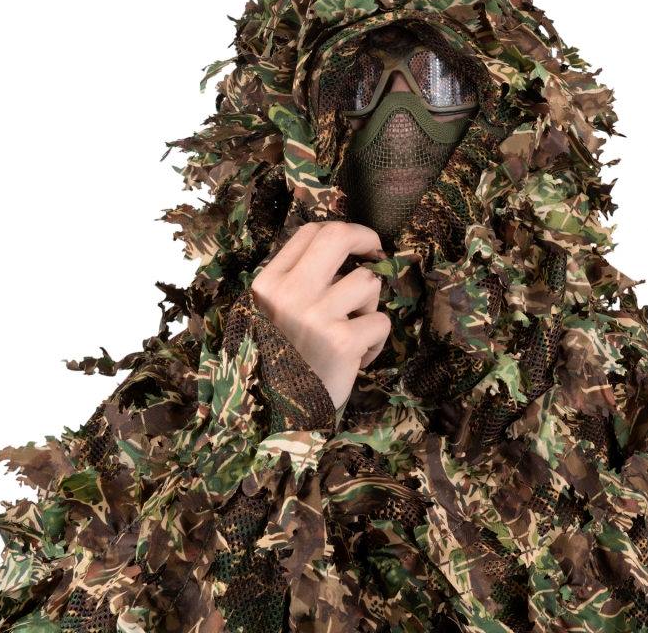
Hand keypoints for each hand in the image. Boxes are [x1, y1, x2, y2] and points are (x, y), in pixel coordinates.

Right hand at [251, 222, 390, 407]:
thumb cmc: (279, 363)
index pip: (310, 232)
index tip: (355, 245)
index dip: (341, 231)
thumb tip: (337, 254)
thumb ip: (293, 284)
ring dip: (369, 306)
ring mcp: (317, 315)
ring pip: (368, 282)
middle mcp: (290, 293)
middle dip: (365, 238)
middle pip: (338, 236)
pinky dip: (375, 341)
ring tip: (352, 331)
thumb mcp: (267, 316)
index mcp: (268, 284)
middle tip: (375, 252)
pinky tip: (356, 358)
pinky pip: (381, 322)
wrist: (276, 417)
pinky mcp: (343, 341)